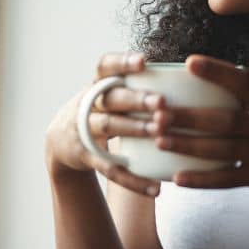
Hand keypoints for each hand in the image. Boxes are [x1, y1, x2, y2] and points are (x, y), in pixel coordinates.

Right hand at [44, 52, 167, 196]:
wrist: (61, 141)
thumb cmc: (100, 110)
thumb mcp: (107, 93)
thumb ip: (134, 86)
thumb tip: (186, 82)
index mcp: (96, 84)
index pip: (105, 66)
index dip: (122, 62)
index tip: (143, 61)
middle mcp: (88, 104)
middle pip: (111, 98)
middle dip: (136, 100)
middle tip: (162, 102)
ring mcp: (84, 129)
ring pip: (109, 127)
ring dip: (134, 129)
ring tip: (160, 132)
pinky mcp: (86, 156)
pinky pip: (110, 169)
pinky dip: (133, 180)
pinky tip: (156, 188)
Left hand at [154, 54, 248, 199]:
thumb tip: (207, 66)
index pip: (243, 83)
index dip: (217, 72)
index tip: (189, 62)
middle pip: (225, 121)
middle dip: (190, 117)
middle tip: (158, 113)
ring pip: (221, 151)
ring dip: (188, 145)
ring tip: (159, 140)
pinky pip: (226, 179)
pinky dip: (201, 180)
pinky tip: (176, 177)